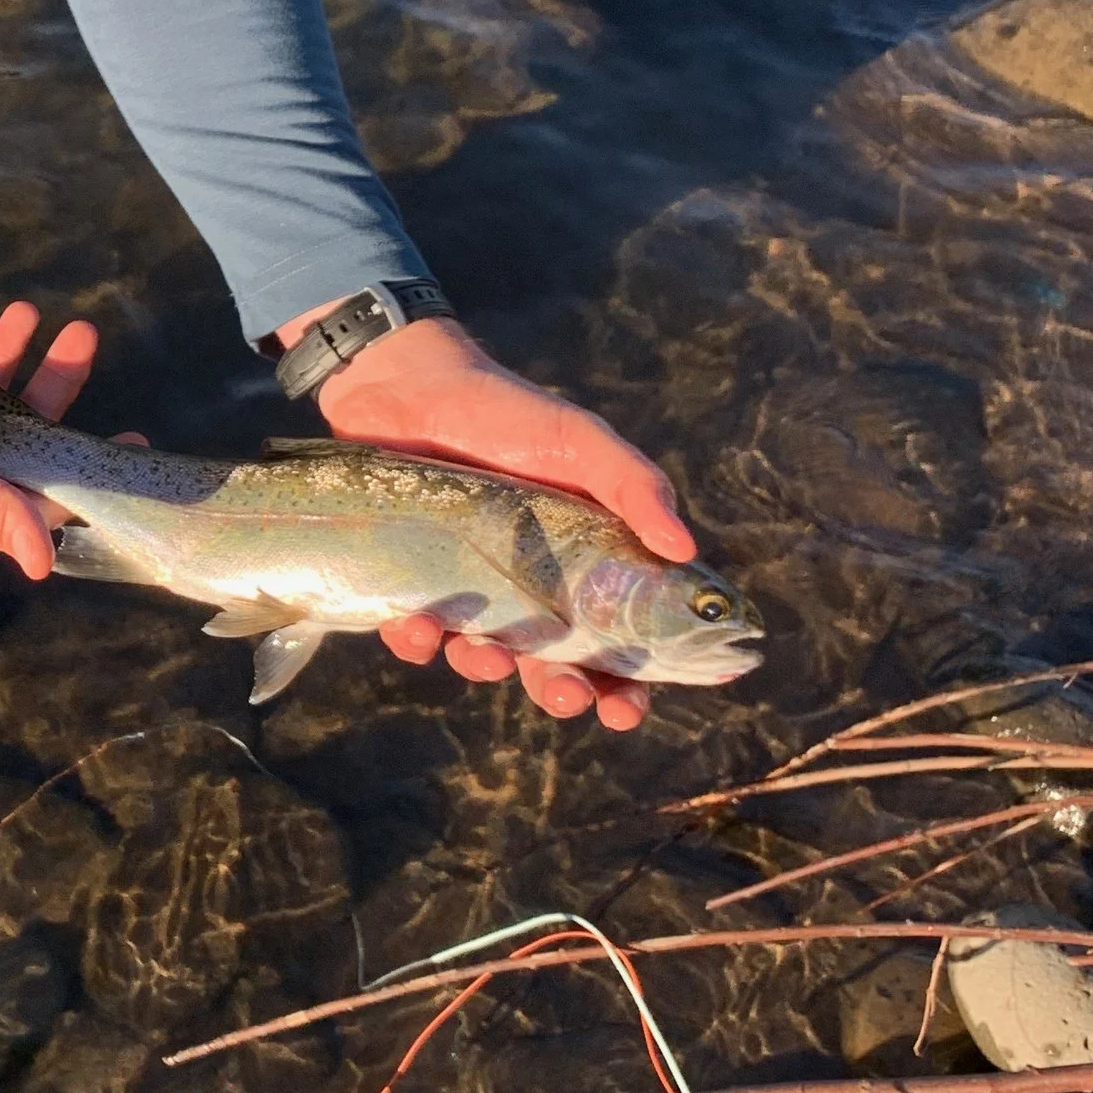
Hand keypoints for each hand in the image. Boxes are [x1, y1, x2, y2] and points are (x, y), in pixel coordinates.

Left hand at [306, 314, 693, 734]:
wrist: (408, 383)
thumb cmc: (506, 412)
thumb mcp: (580, 441)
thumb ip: (633, 488)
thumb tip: (684, 550)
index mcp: (588, 563)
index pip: (623, 641)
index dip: (630, 685)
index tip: (626, 709)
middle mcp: (535, 586)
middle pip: (559, 667)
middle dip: (564, 695)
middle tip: (562, 695)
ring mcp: (474, 588)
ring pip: (488, 660)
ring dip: (488, 672)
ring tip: (483, 655)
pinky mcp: (415, 582)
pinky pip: (418, 634)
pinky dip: (418, 641)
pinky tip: (415, 626)